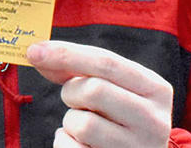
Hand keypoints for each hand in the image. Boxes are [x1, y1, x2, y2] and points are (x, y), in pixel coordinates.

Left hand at [27, 41, 171, 147]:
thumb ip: (79, 69)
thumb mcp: (113, 89)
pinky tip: (80, 143)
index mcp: (156, 89)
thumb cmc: (118, 118)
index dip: (67, 54)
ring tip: (85, 126)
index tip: (34, 51)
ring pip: (84, 124)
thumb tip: (38, 55)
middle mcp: (154, 120)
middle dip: (72, 92)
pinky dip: (65, 141)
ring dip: (71, 121)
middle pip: (94, 90)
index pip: (107, 62)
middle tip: (76, 100)